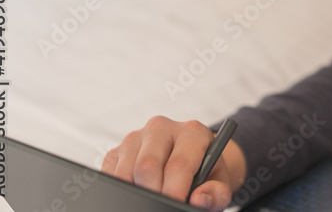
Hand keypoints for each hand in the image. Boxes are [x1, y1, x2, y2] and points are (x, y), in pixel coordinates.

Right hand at [101, 115, 247, 210]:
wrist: (193, 160)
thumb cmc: (206, 172)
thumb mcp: (219, 182)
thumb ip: (216, 192)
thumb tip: (199, 198)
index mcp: (192, 132)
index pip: (178, 164)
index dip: (175, 191)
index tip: (175, 204)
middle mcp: (162, 128)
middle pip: (147, 166)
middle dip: (153, 193)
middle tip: (160, 205)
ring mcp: (137, 137)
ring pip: (126, 172)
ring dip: (137, 191)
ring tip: (154, 197)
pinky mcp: (117, 150)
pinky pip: (112, 175)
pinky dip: (123, 189)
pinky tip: (139, 190)